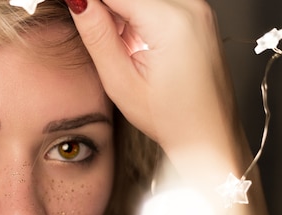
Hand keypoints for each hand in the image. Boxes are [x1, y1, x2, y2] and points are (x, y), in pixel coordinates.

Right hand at [69, 0, 242, 165]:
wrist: (209, 134)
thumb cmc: (171, 118)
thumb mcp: (121, 82)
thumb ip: (97, 35)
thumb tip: (78, 0)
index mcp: (171, 21)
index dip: (88, 3)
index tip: (71, 11)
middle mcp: (191, 5)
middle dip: (106, 9)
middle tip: (101, 42)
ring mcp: (198, 7)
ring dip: (121, 13)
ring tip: (121, 49)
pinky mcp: (198, 14)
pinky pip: (157, 3)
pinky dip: (137, 17)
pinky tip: (135, 46)